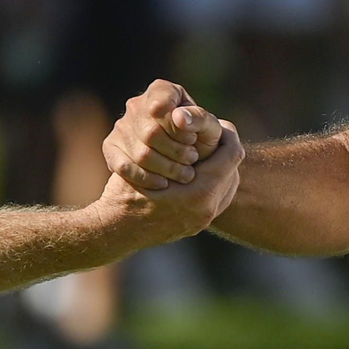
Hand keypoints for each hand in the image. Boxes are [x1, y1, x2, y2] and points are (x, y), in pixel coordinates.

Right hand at [97, 109, 242, 242]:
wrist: (115, 231)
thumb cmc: (126, 191)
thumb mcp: (146, 159)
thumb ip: (172, 141)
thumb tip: (186, 116)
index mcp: (200, 191)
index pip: (232, 152)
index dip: (226, 134)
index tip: (216, 124)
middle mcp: (207, 208)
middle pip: (233, 169)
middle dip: (224, 151)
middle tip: (211, 137)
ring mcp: (203, 220)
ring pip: (227, 184)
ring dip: (219, 168)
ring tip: (203, 155)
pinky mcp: (197, 226)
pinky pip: (217, 199)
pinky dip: (212, 184)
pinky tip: (195, 173)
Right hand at [103, 80, 225, 191]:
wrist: (183, 163)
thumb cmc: (199, 141)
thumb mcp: (209, 129)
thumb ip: (200, 119)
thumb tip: (179, 117)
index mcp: (162, 91)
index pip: (161, 99)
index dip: (174, 119)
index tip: (189, 134)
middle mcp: (137, 105)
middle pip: (151, 133)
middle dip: (176, 151)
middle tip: (192, 159)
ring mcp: (121, 126)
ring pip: (141, 153)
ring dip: (167, 168)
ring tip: (185, 173)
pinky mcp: (111, 148)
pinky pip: (123, 167)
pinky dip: (146, 178)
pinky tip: (163, 183)